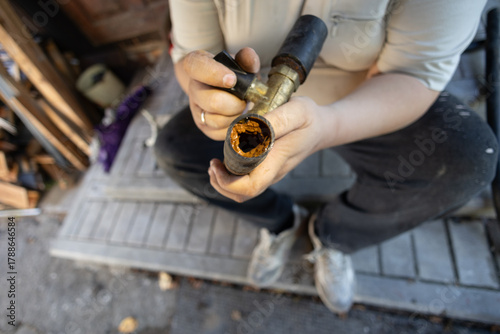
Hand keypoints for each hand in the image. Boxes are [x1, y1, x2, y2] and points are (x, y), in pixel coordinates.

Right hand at [182, 48, 260, 139]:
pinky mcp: (204, 127)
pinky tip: (242, 119)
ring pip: (217, 121)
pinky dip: (236, 128)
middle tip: (246, 100)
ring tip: (245, 109)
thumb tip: (248, 55)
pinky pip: (221, 133)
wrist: (227, 91)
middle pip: (212, 101)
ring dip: (237, 117)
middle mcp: (193, 89)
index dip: (214, 74)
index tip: (232, 79)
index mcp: (197, 66)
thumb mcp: (240, 64)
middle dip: (235, 103)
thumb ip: (246, 59)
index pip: (196, 67)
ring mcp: (197, 110)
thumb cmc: (234, 75)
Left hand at [208, 96, 327, 201]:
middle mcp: (273, 172)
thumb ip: (276, 121)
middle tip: (213, 163)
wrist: (321, 128)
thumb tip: (251, 130)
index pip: (251, 186)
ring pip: (243, 192)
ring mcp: (270, 173)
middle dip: (221, 184)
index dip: (228, 182)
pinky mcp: (268, 170)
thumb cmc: (308, 118)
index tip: (217, 163)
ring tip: (216, 164)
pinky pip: (246, 182)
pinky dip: (231, 176)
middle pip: (243, 194)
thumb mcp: (297, 111)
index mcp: (277, 160)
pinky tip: (226, 160)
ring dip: (224, 182)